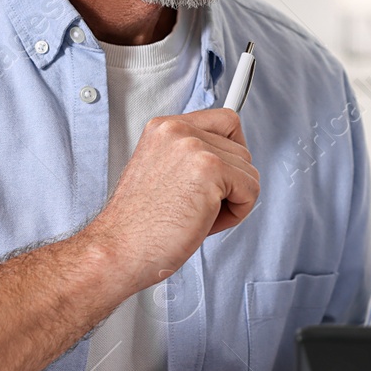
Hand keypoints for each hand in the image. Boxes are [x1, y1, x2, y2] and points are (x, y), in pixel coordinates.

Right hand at [81, 108, 258, 297]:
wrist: (118, 249)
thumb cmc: (139, 226)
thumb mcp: (162, 173)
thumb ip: (191, 157)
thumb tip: (231, 162)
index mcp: (164, 127)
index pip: (224, 121)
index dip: (229, 154)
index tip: (219, 179)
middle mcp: (177, 130)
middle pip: (241, 149)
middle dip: (230, 184)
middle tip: (199, 208)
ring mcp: (193, 146)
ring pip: (249, 170)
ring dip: (233, 200)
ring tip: (198, 216)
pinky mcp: (209, 168)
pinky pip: (251, 189)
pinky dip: (238, 212)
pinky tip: (206, 222)